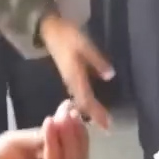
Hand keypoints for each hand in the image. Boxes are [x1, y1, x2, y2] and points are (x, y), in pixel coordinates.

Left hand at [0, 101, 90, 158]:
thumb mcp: (17, 143)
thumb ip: (40, 137)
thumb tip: (64, 117)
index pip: (74, 149)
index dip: (75, 129)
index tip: (71, 107)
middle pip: (78, 157)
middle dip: (77, 134)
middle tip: (71, 113)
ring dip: (69, 138)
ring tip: (63, 118)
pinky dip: (54, 147)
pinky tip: (50, 128)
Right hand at [39, 15, 115, 129]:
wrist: (48, 30)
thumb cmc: (67, 35)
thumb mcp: (85, 45)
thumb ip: (97, 61)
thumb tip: (110, 76)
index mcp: (75, 76)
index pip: (87, 100)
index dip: (97, 113)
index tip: (106, 125)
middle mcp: (71, 82)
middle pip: (83, 105)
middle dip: (94, 116)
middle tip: (107, 128)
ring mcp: (69, 80)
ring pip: (80, 101)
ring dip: (90, 111)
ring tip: (101, 120)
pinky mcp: (69, 77)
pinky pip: (78, 95)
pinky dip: (86, 102)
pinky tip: (92, 104)